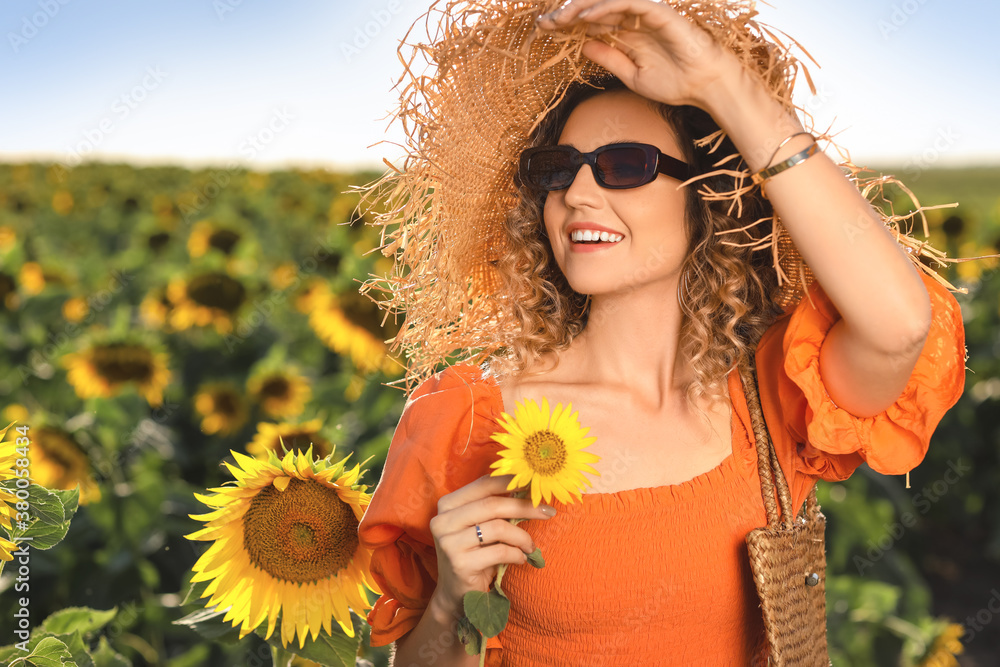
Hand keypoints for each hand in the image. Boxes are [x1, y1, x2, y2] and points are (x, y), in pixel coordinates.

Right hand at [428, 474, 555, 614]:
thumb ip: (495, 506)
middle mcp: (443, 520)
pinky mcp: (460, 564)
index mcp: (448, 504)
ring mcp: (449, 542)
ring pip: (498, 528)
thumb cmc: (475, 554)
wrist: (456, 594)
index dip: (512, 481)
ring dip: (522, 537)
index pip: (484, 484)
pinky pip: (500, 551)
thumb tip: (528, 485)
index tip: (536, 484)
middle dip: (525, 506)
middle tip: (548, 512)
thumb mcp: (481, 525)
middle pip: (493, 504)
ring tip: (531, 546)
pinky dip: (517, 554)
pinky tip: (520, 559)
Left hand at [536, 0, 747, 111]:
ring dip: (582, 7)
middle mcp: (634, 20)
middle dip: (567, 13)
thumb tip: (583, 46)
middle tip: (545, 22)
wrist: (706, 86)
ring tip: (560, 18)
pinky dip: (606, 7)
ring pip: (608, 2)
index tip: (544, 30)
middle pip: (594, 9)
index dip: (567, 24)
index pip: (591, 23)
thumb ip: (609, 58)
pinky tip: (587, 17)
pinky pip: (629, 3)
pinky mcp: (659, 12)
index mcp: (627, 33)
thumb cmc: (676, 82)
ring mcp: (646, 14)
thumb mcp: (632, 76)